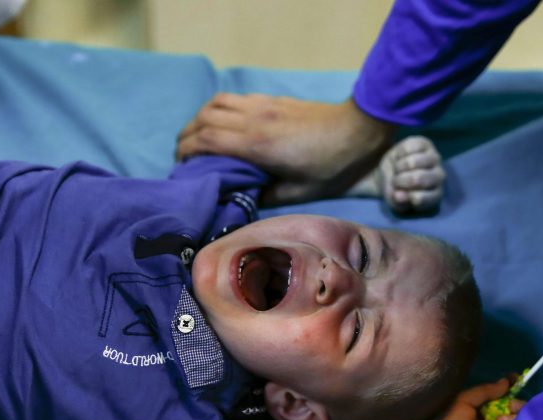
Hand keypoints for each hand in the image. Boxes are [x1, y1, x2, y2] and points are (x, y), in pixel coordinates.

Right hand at [177, 95, 394, 204]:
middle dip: (186, 138)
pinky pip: (232, 99)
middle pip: (203, 119)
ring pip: (215, 103)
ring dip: (199, 120)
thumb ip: (265, 196)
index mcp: (257, 144)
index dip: (186, 153)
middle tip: (185, 160)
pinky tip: (222, 126)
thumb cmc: (333, 168)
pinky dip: (217, 110)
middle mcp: (254, 119)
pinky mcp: (271, 99)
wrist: (360, 131)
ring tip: (198, 141)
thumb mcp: (299, 194)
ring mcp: (262, 105)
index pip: (205, 139)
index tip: (182, 170)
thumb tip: (240, 197)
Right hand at [346, 136, 445, 214]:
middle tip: (395, 182)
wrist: (393, 170)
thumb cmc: (397, 188)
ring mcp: (434, 158)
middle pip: (418, 178)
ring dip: (398, 168)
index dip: (407, 197)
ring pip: (412, 162)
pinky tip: (400, 158)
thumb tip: (398, 196)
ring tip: (397, 170)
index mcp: (435, 194)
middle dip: (400, 181)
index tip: (399, 195)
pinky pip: (408, 148)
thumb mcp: (394, 200)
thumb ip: (397, 202)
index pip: (423, 198)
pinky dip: (399, 154)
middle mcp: (440, 176)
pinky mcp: (425, 143)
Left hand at [376, 379, 522, 419]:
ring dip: (514, 413)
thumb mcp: (463, 401)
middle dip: (515, 402)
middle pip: (514, 409)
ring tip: (500, 418)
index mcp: (480, 414)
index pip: (500, 399)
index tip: (516, 379)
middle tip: (510, 403)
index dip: (508, 389)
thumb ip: (484, 390)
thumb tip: (507, 381)